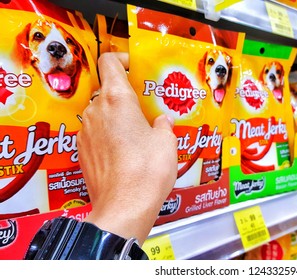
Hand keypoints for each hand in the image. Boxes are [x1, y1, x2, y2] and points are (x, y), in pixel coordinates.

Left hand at [77, 52, 176, 243]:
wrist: (124, 207)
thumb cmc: (147, 171)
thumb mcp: (167, 142)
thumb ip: (164, 124)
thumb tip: (162, 121)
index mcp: (118, 100)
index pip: (110, 62)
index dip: (122, 60)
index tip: (134, 68)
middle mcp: (96, 111)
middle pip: (106, 90)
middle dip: (124, 96)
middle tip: (143, 109)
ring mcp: (85, 132)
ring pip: (100, 113)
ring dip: (115, 117)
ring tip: (136, 135)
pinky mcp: (81, 152)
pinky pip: (94, 133)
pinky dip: (107, 135)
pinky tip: (124, 153)